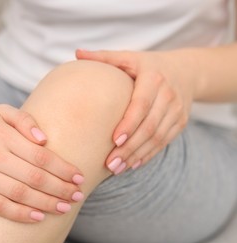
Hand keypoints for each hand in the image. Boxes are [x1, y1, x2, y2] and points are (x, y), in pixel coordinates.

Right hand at [0, 104, 83, 222]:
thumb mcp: (1, 112)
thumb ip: (25, 120)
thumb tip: (45, 140)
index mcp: (2, 134)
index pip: (41, 156)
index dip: (63, 169)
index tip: (79, 177)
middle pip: (34, 177)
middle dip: (60, 188)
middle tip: (77, 195)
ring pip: (19, 193)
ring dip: (46, 203)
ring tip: (64, 207)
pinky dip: (20, 214)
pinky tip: (38, 217)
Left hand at [77, 49, 196, 173]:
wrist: (185, 71)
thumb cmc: (148, 65)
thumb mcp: (128, 57)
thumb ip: (104, 57)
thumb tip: (76, 53)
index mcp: (154, 78)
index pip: (142, 104)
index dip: (129, 123)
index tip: (114, 140)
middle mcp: (169, 95)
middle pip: (150, 126)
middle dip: (130, 147)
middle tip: (110, 162)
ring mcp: (177, 111)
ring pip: (158, 138)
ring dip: (137, 155)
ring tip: (117, 168)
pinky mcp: (180, 122)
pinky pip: (164, 142)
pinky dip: (148, 155)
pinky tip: (132, 164)